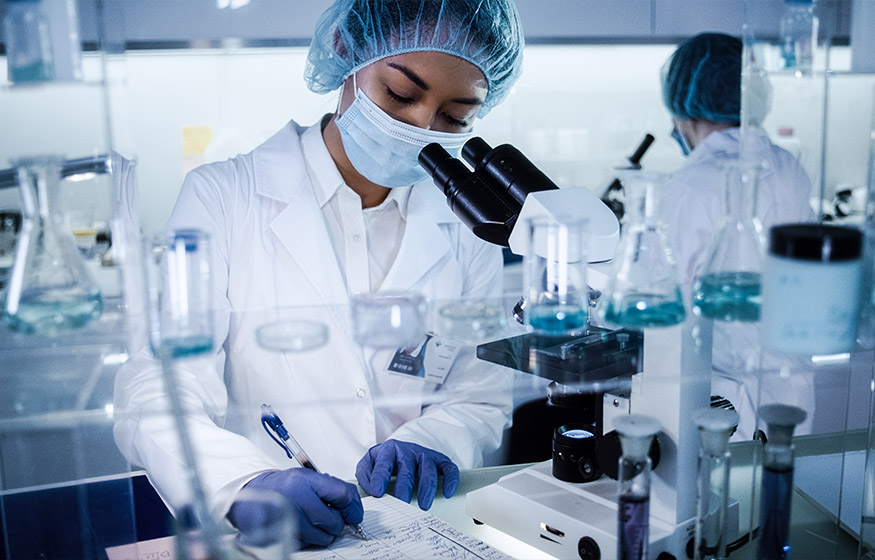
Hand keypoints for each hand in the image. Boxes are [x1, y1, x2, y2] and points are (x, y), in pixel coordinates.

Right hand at [228, 468, 363, 547]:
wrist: (253, 493)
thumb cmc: (284, 486)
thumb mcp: (308, 478)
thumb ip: (331, 490)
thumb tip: (354, 509)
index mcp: (306, 481)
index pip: (343, 494)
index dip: (354, 507)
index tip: (355, 514)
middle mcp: (297, 500)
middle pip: (334, 521)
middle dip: (336, 522)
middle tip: (329, 516)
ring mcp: (288, 520)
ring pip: (323, 537)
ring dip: (324, 532)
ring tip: (313, 521)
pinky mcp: (281, 535)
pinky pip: (308, 543)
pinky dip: (309, 538)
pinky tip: (302, 526)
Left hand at [355, 439, 459, 509]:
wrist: (400, 450)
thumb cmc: (383, 462)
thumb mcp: (368, 464)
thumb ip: (365, 476)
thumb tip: (372, 490)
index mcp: (388, 450)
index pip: (384, 463)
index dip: (380, 478)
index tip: (377, 493)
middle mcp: (407, 450)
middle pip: (407, 468)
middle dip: (404, 487)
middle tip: (401, 504)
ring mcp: (424, 455)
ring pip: (428, 468)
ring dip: (427, 488)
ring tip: (423, 505)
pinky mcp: (439, 460)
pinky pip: (448, 468)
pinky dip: (450, 480)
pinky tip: (448, 493)